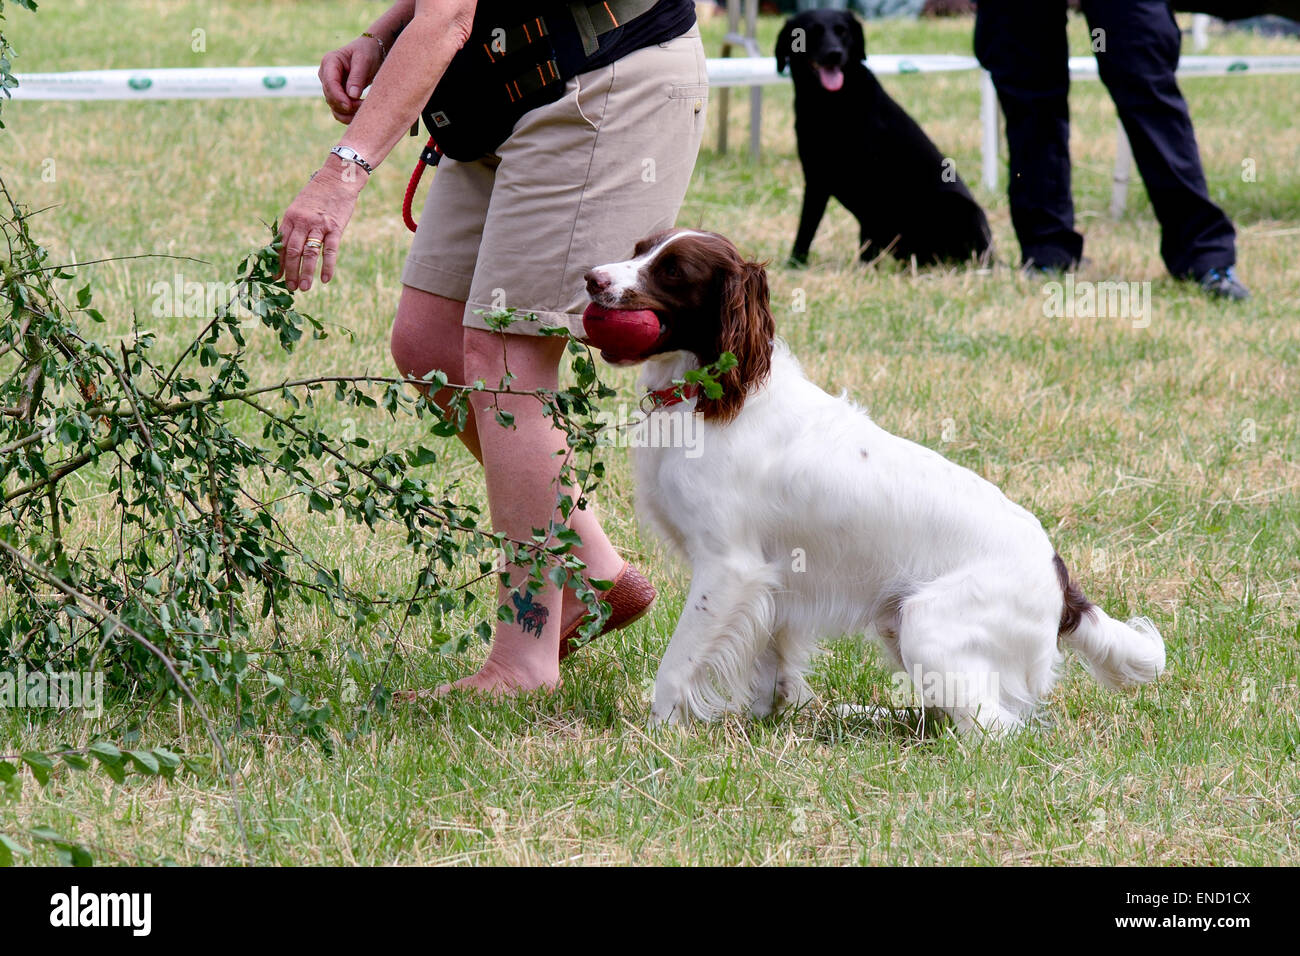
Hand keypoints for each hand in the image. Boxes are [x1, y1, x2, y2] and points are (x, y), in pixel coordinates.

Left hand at [276, 163, 363, 291]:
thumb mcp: (299, 207)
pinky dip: (327, 266)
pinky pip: (330, 250)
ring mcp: (319, 225)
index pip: (281, 244)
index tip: (276, 277)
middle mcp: (302, 222)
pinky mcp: (335, 227)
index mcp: (290, 218)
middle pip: (292, 252)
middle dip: (290, 272)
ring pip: (309, 254)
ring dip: (306, 273)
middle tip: (291, 288)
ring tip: (305, 288)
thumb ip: (294, 226)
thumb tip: (286, 248)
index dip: (277, 263)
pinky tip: (325, 279)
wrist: (337, 179)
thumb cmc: (318, 195)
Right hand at [319, 36, 383, 124]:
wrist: (370, 52)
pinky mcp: (337, 96)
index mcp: (329, 62)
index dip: (338, 96)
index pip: (330, 83)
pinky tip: (361, 114)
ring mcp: (330, 87)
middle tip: (364, 105)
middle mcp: (326, 75)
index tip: (350, 105)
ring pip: (334, 107)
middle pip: (331, 97)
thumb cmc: (367, 52)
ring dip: (349, 113)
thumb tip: (351, 96)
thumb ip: (357, 77)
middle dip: (347, 105)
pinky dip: (349, 116)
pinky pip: (339, 111)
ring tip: (364, 108)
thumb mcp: (364, 60)